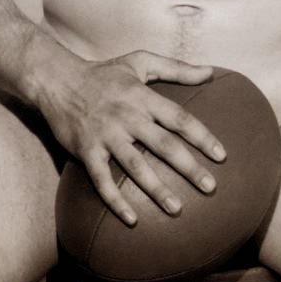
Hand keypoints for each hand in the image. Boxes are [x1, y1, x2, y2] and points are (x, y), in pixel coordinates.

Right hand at [41, 50, 226, 225]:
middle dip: (189, 168)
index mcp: (143, 97)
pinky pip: (102, 180)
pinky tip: (132, 219)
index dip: (202, 137)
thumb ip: (177, 68)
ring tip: (177, 209)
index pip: (179, 118)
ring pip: (136, 166)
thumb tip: (210, 71)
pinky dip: (115, 201)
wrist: (58, 81)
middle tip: (211, 188)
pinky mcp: (86, 150)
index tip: (222, 156)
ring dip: (157, 189)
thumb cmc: (105, 73)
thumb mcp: (140, 62)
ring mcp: (106, 135)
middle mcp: (127, 116)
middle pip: (164, 145)